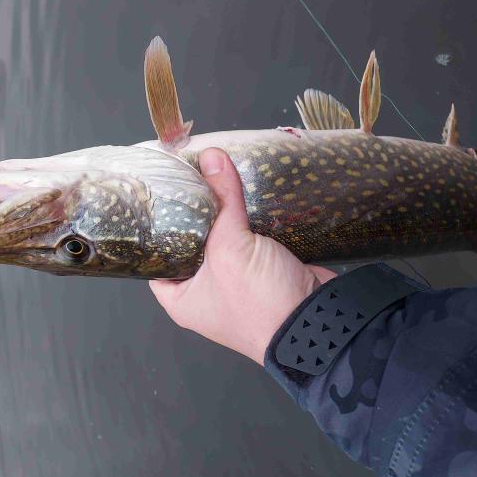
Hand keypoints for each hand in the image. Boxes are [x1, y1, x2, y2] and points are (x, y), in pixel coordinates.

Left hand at [149, 148, 335, 365]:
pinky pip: (249, 237)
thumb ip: (221, 201)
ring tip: (211, 175)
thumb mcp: (231, 247)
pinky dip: (248, 217)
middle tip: (186, 175)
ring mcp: (235, 281)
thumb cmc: (261, 301)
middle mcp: (203, 291)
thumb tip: (212, 157)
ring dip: (223, 212)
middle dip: (194, 212)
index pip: (157, 255)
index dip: (158, 225)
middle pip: (191, 241)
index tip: (160, 193)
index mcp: (181, 298)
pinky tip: (241, 190)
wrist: (320, 320)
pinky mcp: (263, 269)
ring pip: (222, 237)